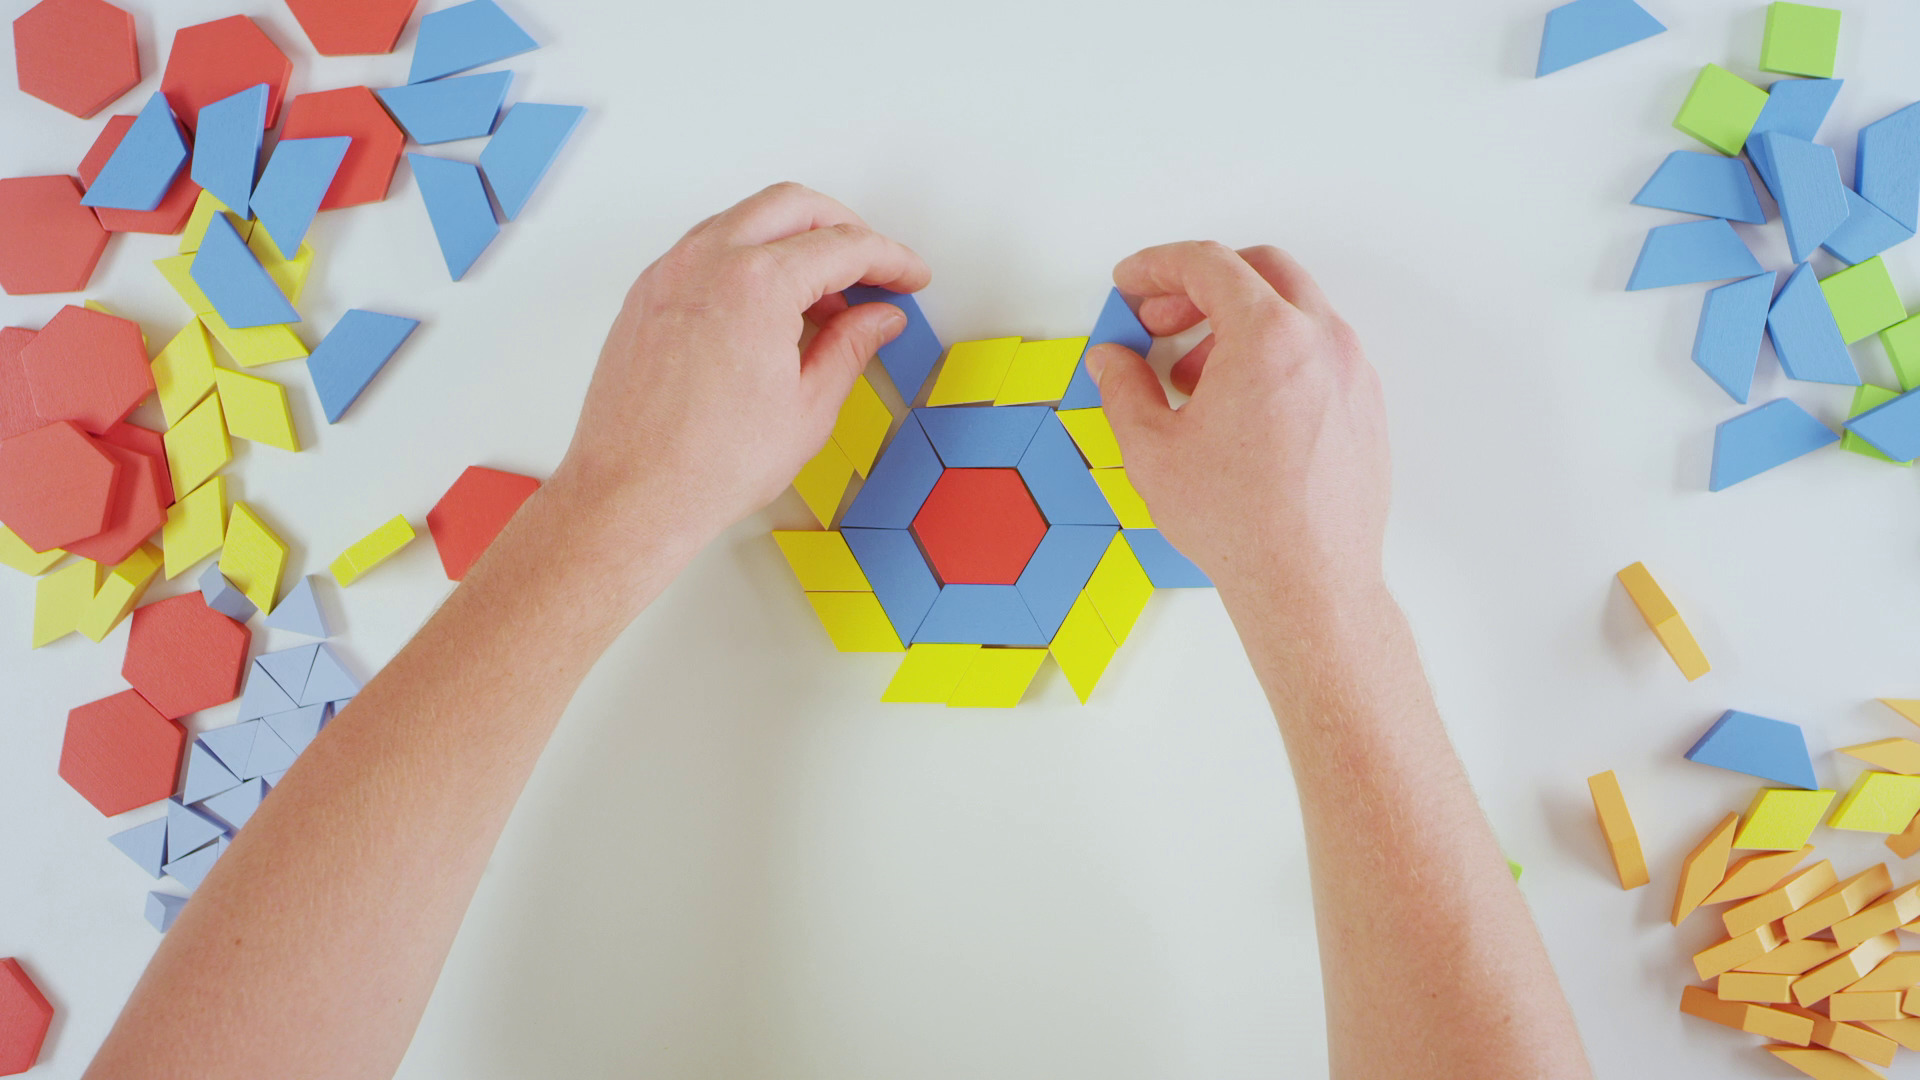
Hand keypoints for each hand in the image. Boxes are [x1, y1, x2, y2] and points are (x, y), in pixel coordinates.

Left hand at [548, 183, 929, 559]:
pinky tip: (770, 306)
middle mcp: (707, 262)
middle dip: (844, 228)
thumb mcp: (808, 407)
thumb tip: (878, 319)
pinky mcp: (648, 292)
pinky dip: (749, 256)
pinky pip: (709, 247)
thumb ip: (851, 347)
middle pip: (794, 206)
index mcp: (757, 284)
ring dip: (793, 240)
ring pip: (747, 218)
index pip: (843, 246)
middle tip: (873, 269)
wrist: (632, 494)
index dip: (890, 258)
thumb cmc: (708, 464)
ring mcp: (670, 272)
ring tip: (824, 297)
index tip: (908, 276)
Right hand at [1086, 242, 1389, 612]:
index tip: (1131, 282)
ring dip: (1239, 322)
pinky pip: (1317, 351)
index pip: (1209, 264)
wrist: (1308, 583)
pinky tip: (1240, 404)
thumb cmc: (1241, 523)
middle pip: (1260, 271)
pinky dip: (1275, 353)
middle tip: (1159, 320)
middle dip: (1201, 284)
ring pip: (1293, 310)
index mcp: (1267, 336)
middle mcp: (1321, 341)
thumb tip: (1112, 359)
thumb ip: (1124, 387)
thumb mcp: (1153, 450)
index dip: (1157, 265)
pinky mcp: (1365, 405)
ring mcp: (1352, 372)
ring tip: (1194, 376)